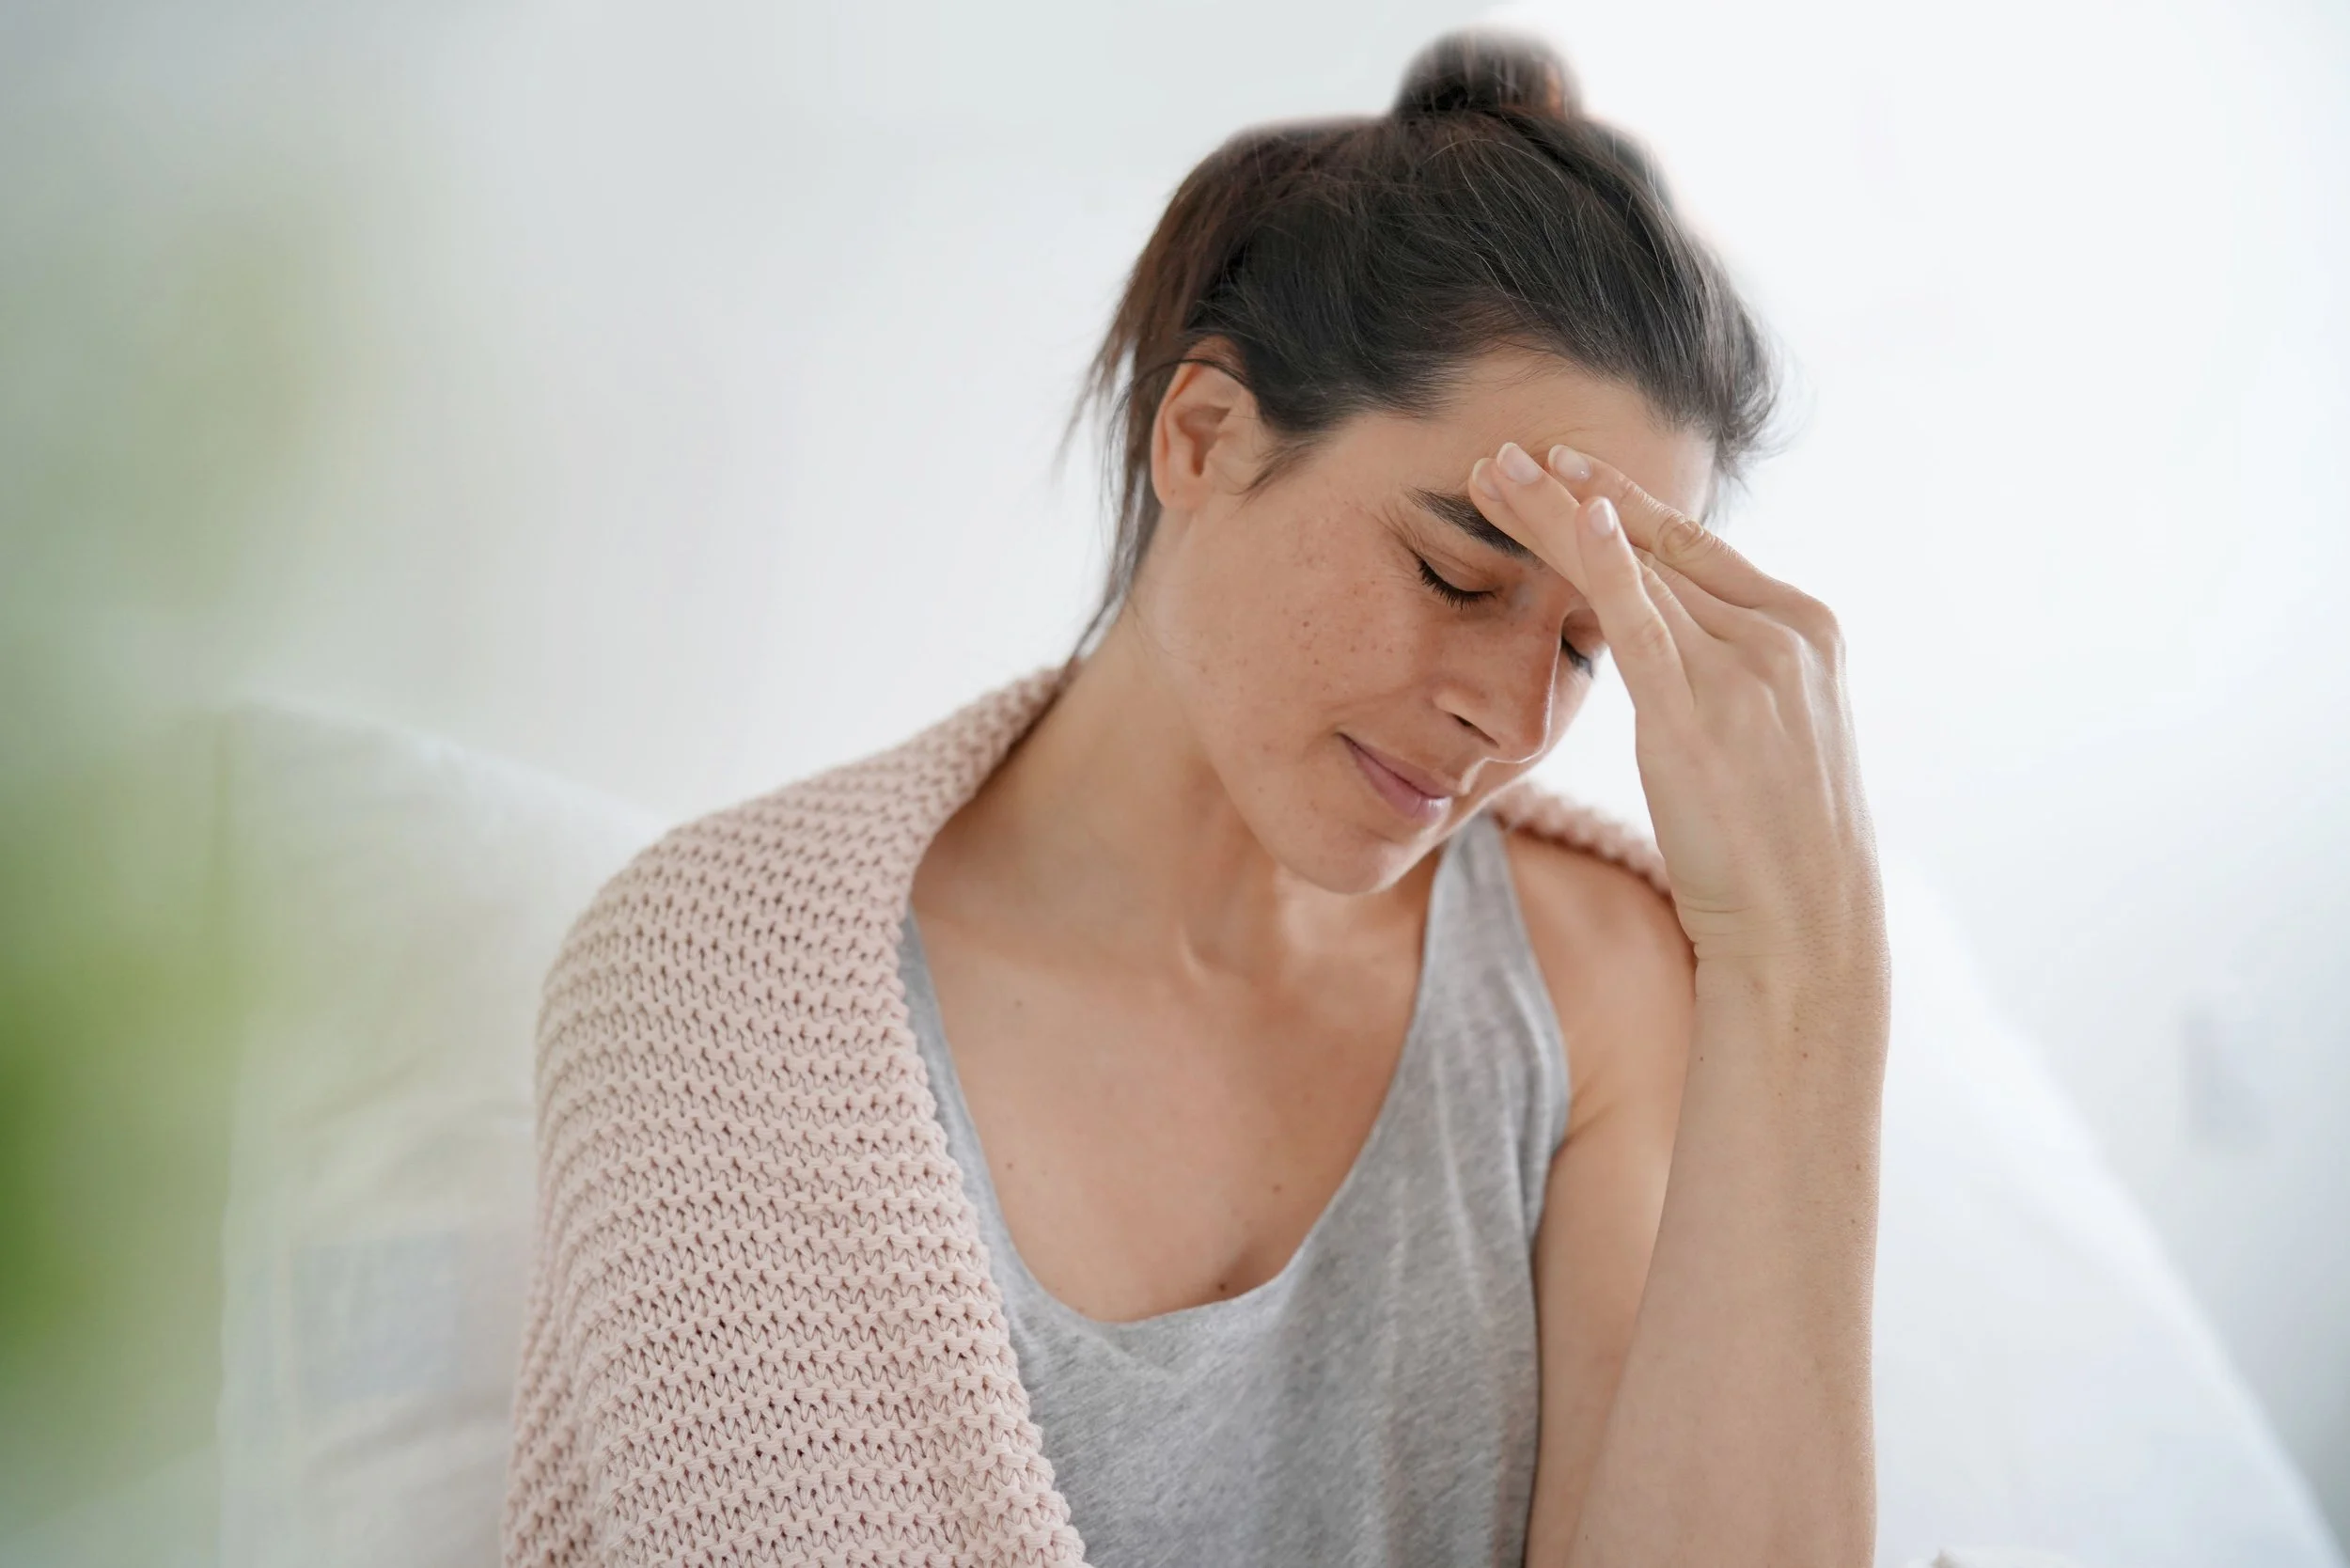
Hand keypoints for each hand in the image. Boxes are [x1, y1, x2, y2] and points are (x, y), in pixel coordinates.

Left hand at [1470, 441, 1884, 985]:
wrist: (1804, 928)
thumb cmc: (1775, 848)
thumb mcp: (1764, 734)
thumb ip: (1723, 673)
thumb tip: (1665, 646)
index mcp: (1803, 627)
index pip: (1694, 546)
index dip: (1622, 501)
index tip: (1562, 469)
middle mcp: (1779, 635)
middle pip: (1658, 544)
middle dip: (1573, 494)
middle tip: (1506, 452)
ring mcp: (1744, 672)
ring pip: (1635, 571)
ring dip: (1556, 517)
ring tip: (1495, 473)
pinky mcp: (1699, 717)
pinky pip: (1646, 625)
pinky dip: (1610, 564)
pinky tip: (1575, 513)